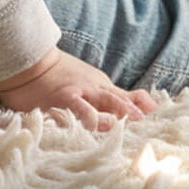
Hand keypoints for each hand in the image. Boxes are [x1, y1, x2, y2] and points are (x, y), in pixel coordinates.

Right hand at [0, 46, 156, 128]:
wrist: (32, 62)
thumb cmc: (59, 75)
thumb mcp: (89, 83)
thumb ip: (111, 96)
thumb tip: (140, 107)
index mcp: (101, 86)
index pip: (125, 97)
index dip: (141, 106)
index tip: (156, 115)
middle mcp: (94, 88)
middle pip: (118, 98)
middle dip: (133, 109)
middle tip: (148, 121)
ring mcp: (80, 92)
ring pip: (103, 101)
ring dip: (117, 111)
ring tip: (129, 122)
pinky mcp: (64, 97)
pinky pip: (78, 107)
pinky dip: (86, 116)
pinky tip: (92, 126)